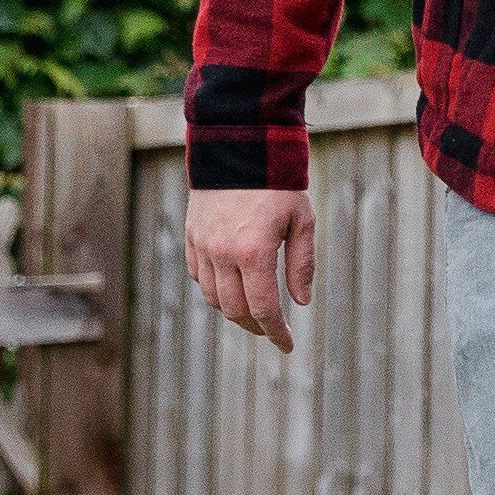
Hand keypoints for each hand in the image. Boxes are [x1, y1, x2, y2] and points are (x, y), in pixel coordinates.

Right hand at [184, 188, 315, 350]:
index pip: (263, 309)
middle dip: (256, 327)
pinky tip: (232, 290)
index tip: (287, 346)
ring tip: (255, 312)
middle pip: (235, 310)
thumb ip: (301, 264)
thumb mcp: (302, 221)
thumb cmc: (278, 185)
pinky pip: (198, 277)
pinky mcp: (191, 238)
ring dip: (234, 312)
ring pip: (213, 298)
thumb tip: (301, 302)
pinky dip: (215, 291)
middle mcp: (222, 254)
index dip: (275, 333)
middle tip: (273, 331)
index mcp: (253, 252)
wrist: (238, 149)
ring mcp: (202, 247)